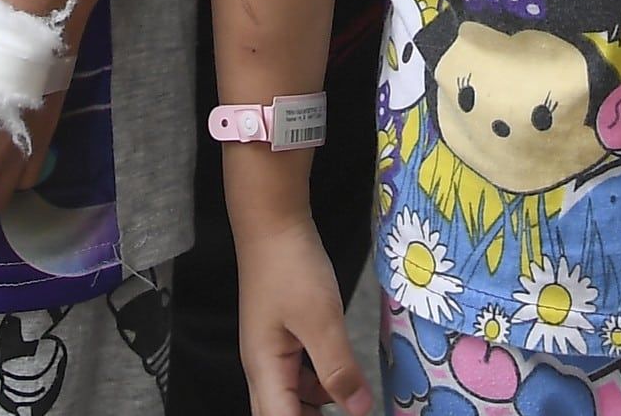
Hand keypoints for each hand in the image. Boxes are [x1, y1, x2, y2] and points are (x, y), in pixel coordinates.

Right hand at [236, 216, 372, 415]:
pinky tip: (339, 377)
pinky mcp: (280, 337)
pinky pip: (295, 376)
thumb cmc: (291, 268)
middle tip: (346, 414)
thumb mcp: (321, 320)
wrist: (272, 224)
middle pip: (279, 415)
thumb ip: (338, 369)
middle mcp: (261, 368)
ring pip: (288, 398)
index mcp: (265, 371)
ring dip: (315, 408)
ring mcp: (268, 352)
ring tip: (348, 403)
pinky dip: (316, 384)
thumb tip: (359, 410)